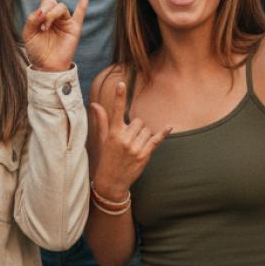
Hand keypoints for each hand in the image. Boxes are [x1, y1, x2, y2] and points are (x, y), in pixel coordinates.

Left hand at [21, 0, 89, 71]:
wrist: (47, 67)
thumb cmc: (36, 51)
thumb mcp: (28, 33)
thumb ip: (32, 18)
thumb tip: (43, 8)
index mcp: (43, 13)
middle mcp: (56, 14)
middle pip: (52, 1)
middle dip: (45, 11)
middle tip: (41, 25)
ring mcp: (66, 20)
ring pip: (61, 7)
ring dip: (51, 15)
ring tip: (46, 27)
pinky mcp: (74, 27)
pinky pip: (81, 11)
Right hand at [89, 80, 169, 196]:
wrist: (111, 181)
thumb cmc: (106, 157)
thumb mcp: (102, 139)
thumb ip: (101, 120)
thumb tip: (94, 104)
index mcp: (113, 133)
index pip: (116, 110)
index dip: (119, 96)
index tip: (121, 83)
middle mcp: (124, 139)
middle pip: (138, 121)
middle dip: (136, 127)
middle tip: (130, 138)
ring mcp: (134, 147)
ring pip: (147, 130)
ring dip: (144, 135)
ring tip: (135, 146)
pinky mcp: (144, 155)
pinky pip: (156, 140)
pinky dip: (163, 133)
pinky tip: (169, 126)